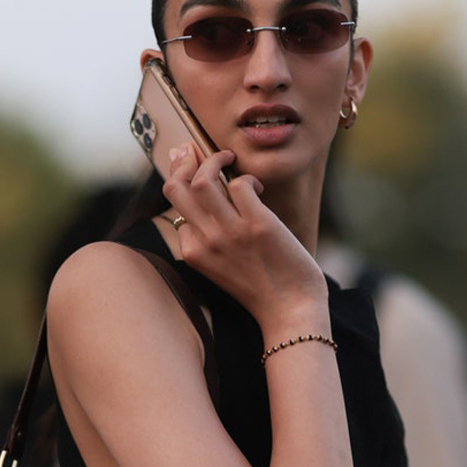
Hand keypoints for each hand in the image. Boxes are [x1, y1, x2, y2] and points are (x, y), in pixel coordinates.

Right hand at [160, 144, 327, 336]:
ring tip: (229, 160)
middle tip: (201, 155)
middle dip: (185, 161)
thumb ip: (209, 238)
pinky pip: (241, 184)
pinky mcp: (257, 224)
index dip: (185, 184)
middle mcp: (206, 241)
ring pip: (203, 179)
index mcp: (194, 253)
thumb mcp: (222, 267)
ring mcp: (230, 233)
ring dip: (215, 160)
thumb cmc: (261, 289)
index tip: (198, 174)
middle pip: (175, 186)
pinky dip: (248, 179)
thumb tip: (203, 198)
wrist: (290, 312)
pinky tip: (258, 189)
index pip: (176, 206)